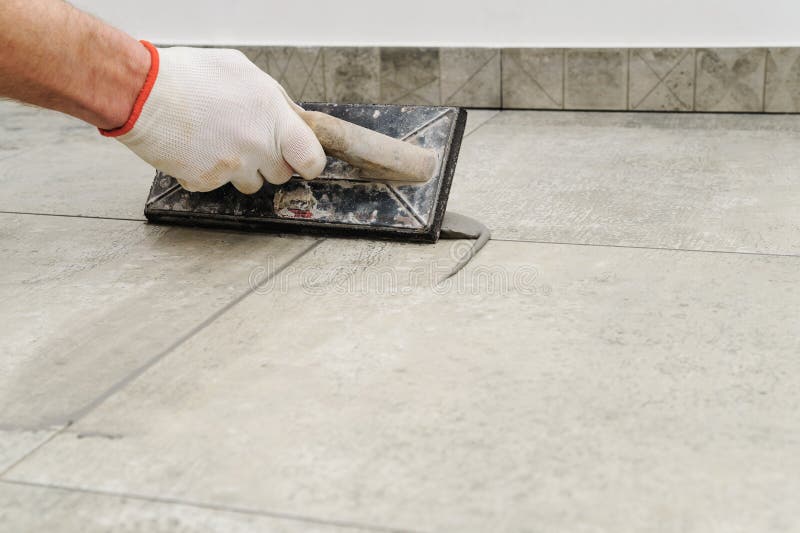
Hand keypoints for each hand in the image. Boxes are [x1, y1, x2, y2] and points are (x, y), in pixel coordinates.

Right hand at [103, 43, 326, 193]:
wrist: (142, 93)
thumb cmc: (190, 76)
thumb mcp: (243, 72)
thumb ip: (275, 99)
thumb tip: (293, 117)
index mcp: (273, 119)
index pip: (312, 160)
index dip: (308, 162)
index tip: (301, 159)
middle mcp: (256, 147)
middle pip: (281, 175)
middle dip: (270, 161)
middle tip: (249, 140)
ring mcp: (231, 168)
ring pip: (251, 184)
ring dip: (242, 170)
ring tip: (219, 142)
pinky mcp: (206, 182)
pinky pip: (217, 185)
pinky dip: (209, 172)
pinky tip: (197, 148)